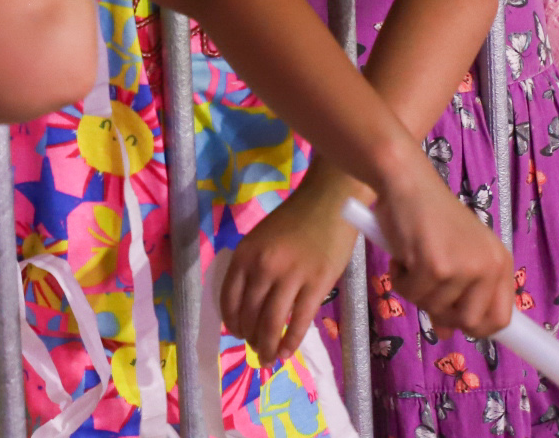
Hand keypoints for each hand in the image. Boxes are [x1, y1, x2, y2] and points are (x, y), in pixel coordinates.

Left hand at [220, 180, 355, 364]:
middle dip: (250, 337)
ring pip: (272, 323)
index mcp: (245, 254)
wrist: (329, 200)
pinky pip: (300, 321)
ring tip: (269, 357)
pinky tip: (287, 352)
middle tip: (255, 348)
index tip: (237, 333)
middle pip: (250, 314)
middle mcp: (263, 267)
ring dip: (267, 346)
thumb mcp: (261, 238)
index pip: (229, 298)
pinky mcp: (317, 284)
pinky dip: (291, 341)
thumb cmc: (295, 219)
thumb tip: (248, 305)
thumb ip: (252, 267)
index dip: (231, 322)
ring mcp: (291, 276)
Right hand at [370, 165, 514, 339]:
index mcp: (499, 263)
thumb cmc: (431, 216)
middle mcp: (488, 267)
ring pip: (435, 309)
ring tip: (412, 260)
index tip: (457, 325)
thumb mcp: (454, 255)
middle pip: (470, 323)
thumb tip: (446, 334)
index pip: (501, 318)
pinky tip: (400, 254)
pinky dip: (398, 279)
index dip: (479, 329)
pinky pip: (410, 294)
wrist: (408, 181)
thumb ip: (457, 294)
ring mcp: (462, 268)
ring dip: (415, 290)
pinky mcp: (434, 266)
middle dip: (441, 312)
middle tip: (425, 287)